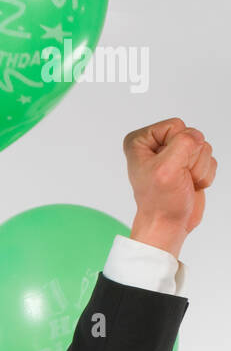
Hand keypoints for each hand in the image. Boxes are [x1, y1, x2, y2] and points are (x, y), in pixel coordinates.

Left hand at [124, 118, 216, 258]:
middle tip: (176, 178)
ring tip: (182, 182)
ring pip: (202, 147)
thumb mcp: (167, 169)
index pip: (175, 125)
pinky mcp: (189, 164)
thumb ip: (184, 143)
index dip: (177, 147)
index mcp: (141, 141)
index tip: (166, 168)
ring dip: (197, 168)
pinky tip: (189, 185)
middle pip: (191, 135)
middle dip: (190, 159)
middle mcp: (157, 144)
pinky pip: (209, 158)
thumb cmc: (160, 203)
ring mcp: (175, 154)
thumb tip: (197, 137)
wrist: (167, 225)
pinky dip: (203, 174)